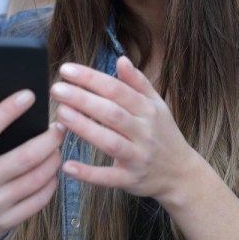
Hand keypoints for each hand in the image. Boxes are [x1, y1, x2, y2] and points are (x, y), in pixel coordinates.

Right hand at [0, 91, 63, 239]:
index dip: (8, 110)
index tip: (29, 95)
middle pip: (24, 157)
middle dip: (49, 138)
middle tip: (60, 125)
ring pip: (37, 178)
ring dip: (54, 159)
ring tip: (58, 146)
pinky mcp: (6, 220)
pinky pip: (39, 200)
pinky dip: (51, 183)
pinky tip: (52, 171)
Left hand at [51, 56, 200, 206]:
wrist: (182, 174)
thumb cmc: (164, 135)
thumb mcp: (157, 106)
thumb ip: (138, 83)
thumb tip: (121, 59)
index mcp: (148, 110)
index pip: (117, 90)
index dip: (91, 79)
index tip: (67, 70)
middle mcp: (144, 132)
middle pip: (111, 112)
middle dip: (83, 99)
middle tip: (57, 89)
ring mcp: (137, 157)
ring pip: (109, 141)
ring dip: (84, 128)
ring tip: (61, 114)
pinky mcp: (130, 179)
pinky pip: (108, 177)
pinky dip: (88, 173)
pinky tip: (67, 165)